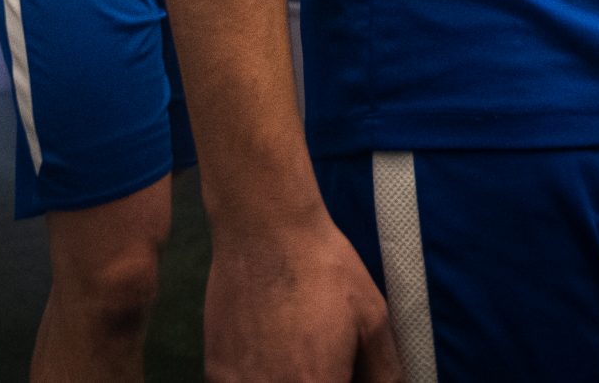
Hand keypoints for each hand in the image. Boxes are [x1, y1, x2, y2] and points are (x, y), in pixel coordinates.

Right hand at [203, 212, 399, 382]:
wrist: (265, 230)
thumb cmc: (325, 269)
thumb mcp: (371, 318)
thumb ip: (383, 371)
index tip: (344, 373)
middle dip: (320, 380)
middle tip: (324, 363)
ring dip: (286, 380)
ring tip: (296, 358)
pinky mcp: (215, 373)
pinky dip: (259, 380)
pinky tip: (270, 356)